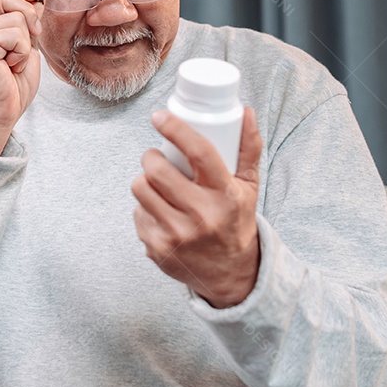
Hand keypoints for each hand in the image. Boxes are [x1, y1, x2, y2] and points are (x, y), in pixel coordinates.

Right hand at [0, 0, 43, 154]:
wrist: (0, 114)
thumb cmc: (11, 84)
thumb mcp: (24, 44)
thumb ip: (26, 20)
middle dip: (28, 14)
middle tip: (32, 39)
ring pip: (15, 17)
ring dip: (25, 42)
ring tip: (14, 61)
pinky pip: (15, 34)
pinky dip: (22, 52)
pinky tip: (11, 67)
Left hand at [131, 108, 263, 307]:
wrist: (231, 275)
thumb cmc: (235, 221)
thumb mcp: (248, 187)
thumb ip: (248, 148)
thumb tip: (245, 111)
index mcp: (225, 196)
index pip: (198, 152)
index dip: (175, 129)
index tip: (159, 117)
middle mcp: (201, 216)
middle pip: (157, 170)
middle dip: (151, 157)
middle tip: (156, 158)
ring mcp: (177, 234)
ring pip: (140, 188)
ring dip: (144, 180)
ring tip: (157, 183)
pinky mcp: (157, 248)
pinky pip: (137, 213)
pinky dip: (144, 207)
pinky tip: (159, 211)